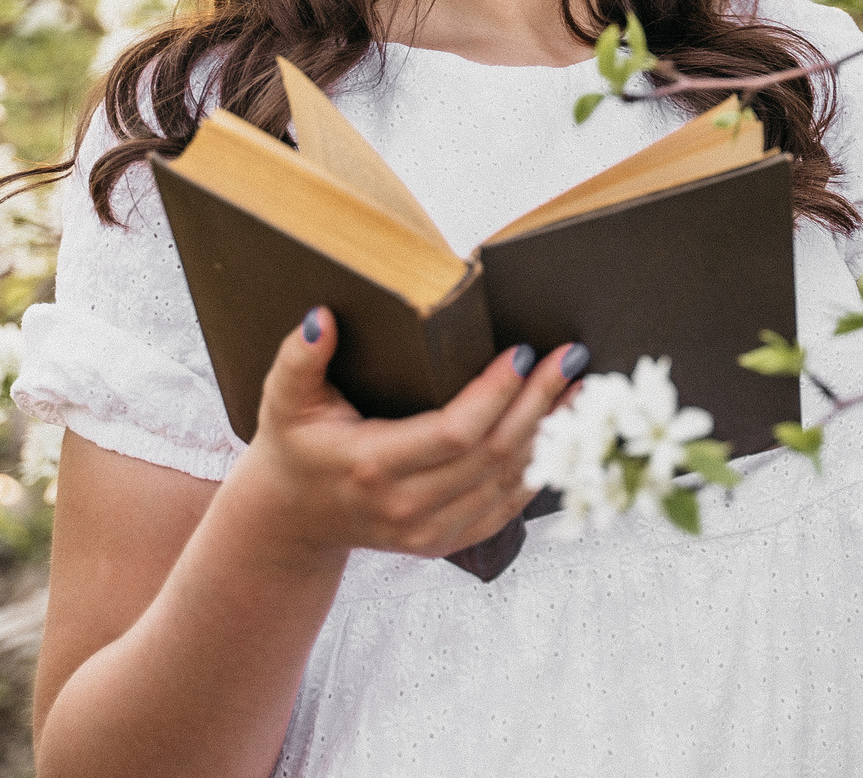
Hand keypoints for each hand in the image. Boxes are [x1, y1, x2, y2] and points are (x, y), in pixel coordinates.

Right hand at [231, 307, 579, 564]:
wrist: (291, 519)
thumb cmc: (294, 446)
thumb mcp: (283, 399)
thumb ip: (299, 358)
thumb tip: (323, 319)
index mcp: (372, 467)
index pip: (454, 432)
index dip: (496, 393)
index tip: (523, 351)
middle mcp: (405, 507)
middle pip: (493, 454)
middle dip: (538, 402)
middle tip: (571, 358)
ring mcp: (428, 532)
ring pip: (508, 482)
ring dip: (550, 433)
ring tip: (579, 387)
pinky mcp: (444, 542)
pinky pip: (506, 507)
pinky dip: (538, 468)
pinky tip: (560, 433)